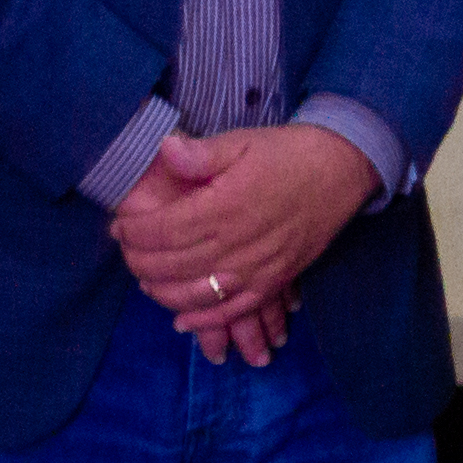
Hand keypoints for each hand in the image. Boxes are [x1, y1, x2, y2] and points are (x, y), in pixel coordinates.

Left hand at [113, 124, 377, 340]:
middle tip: (127, 252)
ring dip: (163, 292)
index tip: (119, 226)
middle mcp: (239, 243)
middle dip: (140, 262)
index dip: (134, 232)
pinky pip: (235, 310)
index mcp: (225, 206)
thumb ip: (200, 153)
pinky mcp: (276, 280)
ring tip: (146, 280)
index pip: (163, 230)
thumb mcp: (242, 141)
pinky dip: (205, 320)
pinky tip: (181, 321)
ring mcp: (259, 267)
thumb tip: (164, 149)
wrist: (342, 169)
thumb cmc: (288, 154)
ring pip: (198, 293)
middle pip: (173, 265)